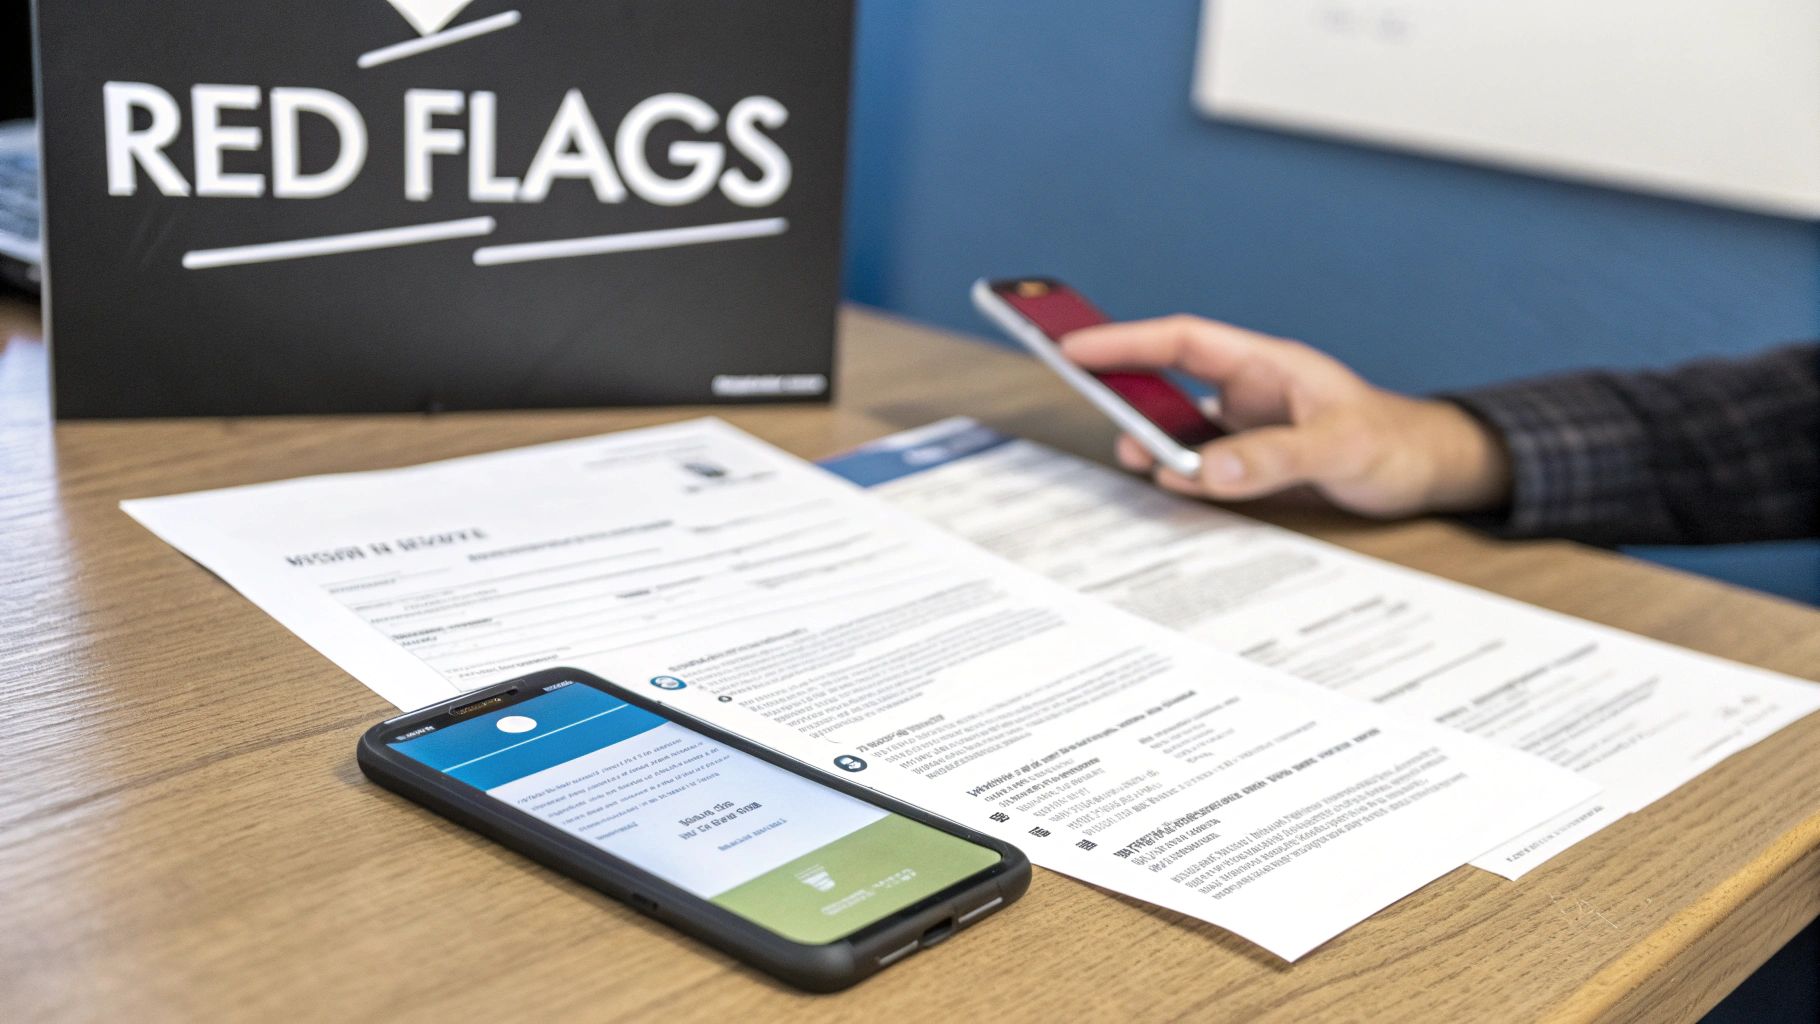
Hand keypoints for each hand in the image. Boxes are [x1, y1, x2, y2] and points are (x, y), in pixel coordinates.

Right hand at [1059, 316, 1511, 518]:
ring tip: (1133, 458)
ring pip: (1184, 429)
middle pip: (1171, 381)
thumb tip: (1206, 471)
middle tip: (1081, 396)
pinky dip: (1183, 476)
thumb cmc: (1398, 442)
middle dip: (1126, 389)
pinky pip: (1205, 466)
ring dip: (1155, 442)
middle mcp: (1253, 393)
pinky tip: (1173, 487)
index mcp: (1269, 366)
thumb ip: (1274, 458)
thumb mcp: (1340, 448)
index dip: (1126, 341)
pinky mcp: (1257, 464)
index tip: (1074, 347)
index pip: (1182, 341)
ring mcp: (1251, 428)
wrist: (1432, 474)